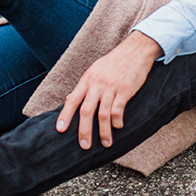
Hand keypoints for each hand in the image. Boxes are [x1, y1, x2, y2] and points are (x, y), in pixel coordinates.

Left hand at [57, 31, 162, 148]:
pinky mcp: (125, 90)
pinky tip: (118, 126)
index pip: (72, 99)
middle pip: (86, 111)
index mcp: (87, 79)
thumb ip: (86, 85)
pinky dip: (117, 122)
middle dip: (84, 130)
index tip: (60, 130)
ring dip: (104, 132)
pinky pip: (118, 110)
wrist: (135, 50)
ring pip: (103, 114)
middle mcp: (97, 84)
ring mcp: (111, 87)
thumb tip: (72, 99)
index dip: (65, 115)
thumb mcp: (96, 70)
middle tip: (84, 145)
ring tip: (106, 143)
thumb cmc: (114, 62)